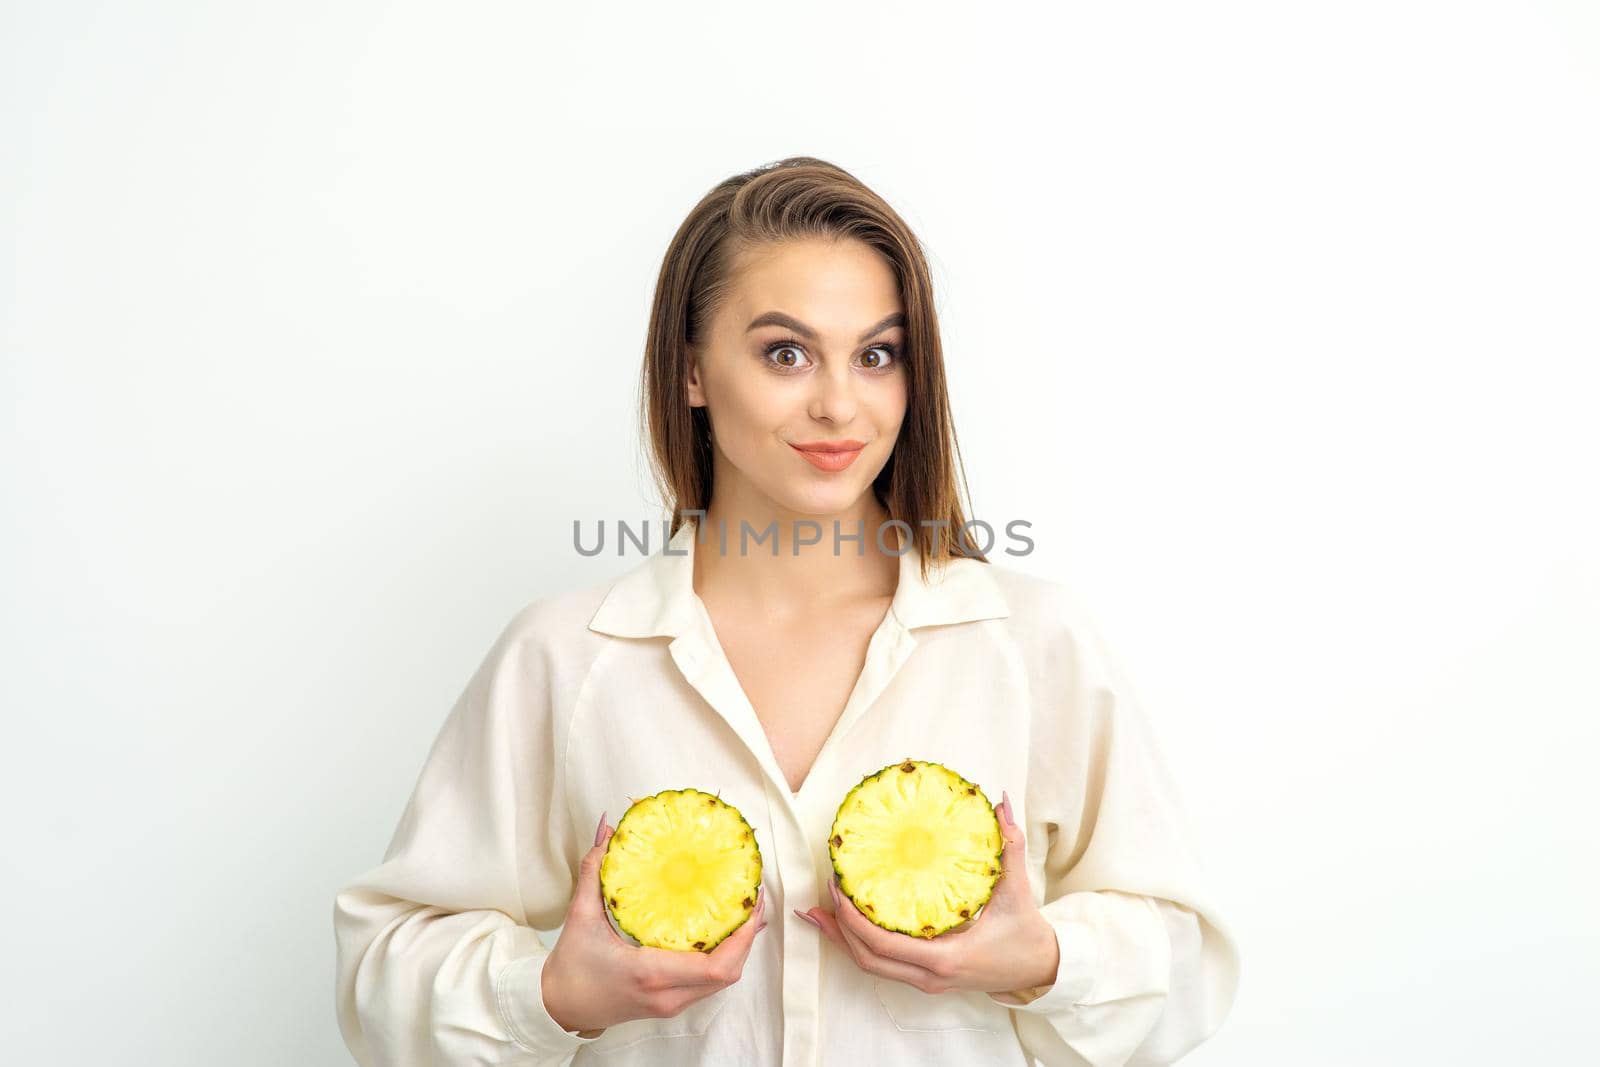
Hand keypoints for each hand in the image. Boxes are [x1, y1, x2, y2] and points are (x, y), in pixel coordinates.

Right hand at [540, 811, 768, 1034]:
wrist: (559, 1008)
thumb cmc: (570, 967)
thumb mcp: (580, 915)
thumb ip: (594, 871)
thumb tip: (607, 829)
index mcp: (650, 973)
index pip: (716, 966)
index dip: (743, 936)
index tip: (752, 902)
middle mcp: (667, 994)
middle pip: (729, 973)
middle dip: (749, 938)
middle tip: (755, 899)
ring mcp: (670, 1004)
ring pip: (722, 981)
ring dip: (739, 948)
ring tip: (745, 910)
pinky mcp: (670, 1004)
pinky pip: (708, 984)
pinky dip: (723, 958)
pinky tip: (724, 931)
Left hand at [795, 790, 1059, 996]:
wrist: (1040, 970)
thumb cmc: (1026, 933)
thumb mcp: (1018, 890)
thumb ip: (1009, 846)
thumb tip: (1001, 804)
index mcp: (945, 956)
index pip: (882, 944)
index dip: (853, 918)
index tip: (838, 886)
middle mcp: (929, 975)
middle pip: (866, 959)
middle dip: (838, 928)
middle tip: (821, 893)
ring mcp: (925, 981)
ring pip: (870, 965)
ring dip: (842, 939)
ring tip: (816, 911)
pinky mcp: (925, 978)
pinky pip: (882, 965)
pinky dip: (859, 945)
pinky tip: (844, 924)